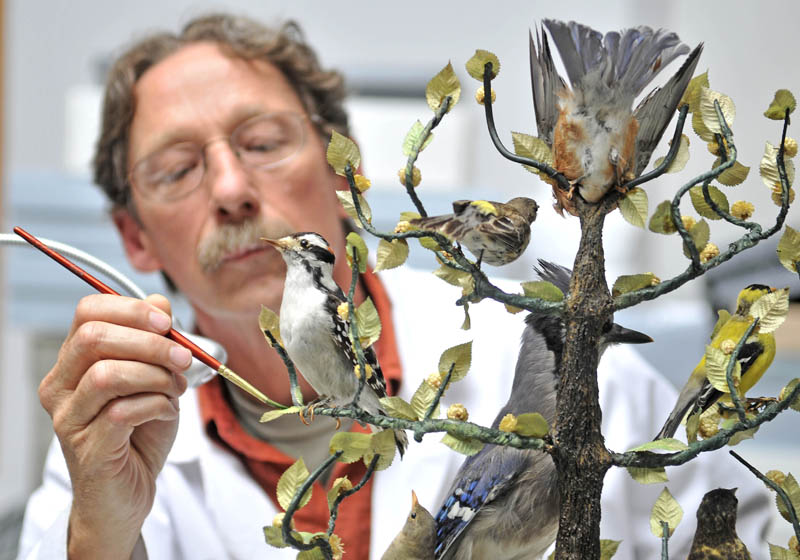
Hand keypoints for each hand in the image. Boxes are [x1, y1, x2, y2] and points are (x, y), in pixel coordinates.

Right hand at [39, 294, 191, 559]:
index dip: (130, 310)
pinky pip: (123, 412)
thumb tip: (160, 302)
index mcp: (73, 363)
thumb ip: (155, 341)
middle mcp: (60, 387)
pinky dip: (157, 406)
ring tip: (175, 390)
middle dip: (150, 342)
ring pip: (107, 374)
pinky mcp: (87, 448)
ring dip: (155, 376)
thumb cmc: (140, 434)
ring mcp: (68, 419)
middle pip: (94, 338)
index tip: (167, 322)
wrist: (128, 495)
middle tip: (183, 357)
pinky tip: (166, 413)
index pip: (88, 313)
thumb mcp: (155, 379)